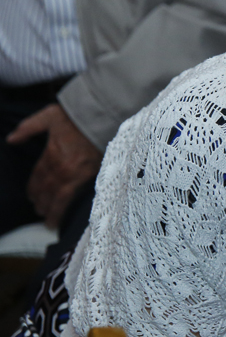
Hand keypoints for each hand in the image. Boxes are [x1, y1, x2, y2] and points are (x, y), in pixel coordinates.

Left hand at [7, 104, 101, 226]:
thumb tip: (11, 140)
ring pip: (60, 198)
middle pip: (47, 191)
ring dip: (53, 210)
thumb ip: (28, 128)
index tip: (31, 197)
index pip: (38, 177)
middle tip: (39, 212)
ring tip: (49, 221)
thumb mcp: (48, 116)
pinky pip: (75, 196)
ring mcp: (77, 174)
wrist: (104, 117)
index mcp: (51, 155)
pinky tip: (67, 213)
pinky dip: (68, 207)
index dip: (33, 189)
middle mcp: (62, 168)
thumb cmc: (77, 116)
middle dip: (42, 203)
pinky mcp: (91, 176)